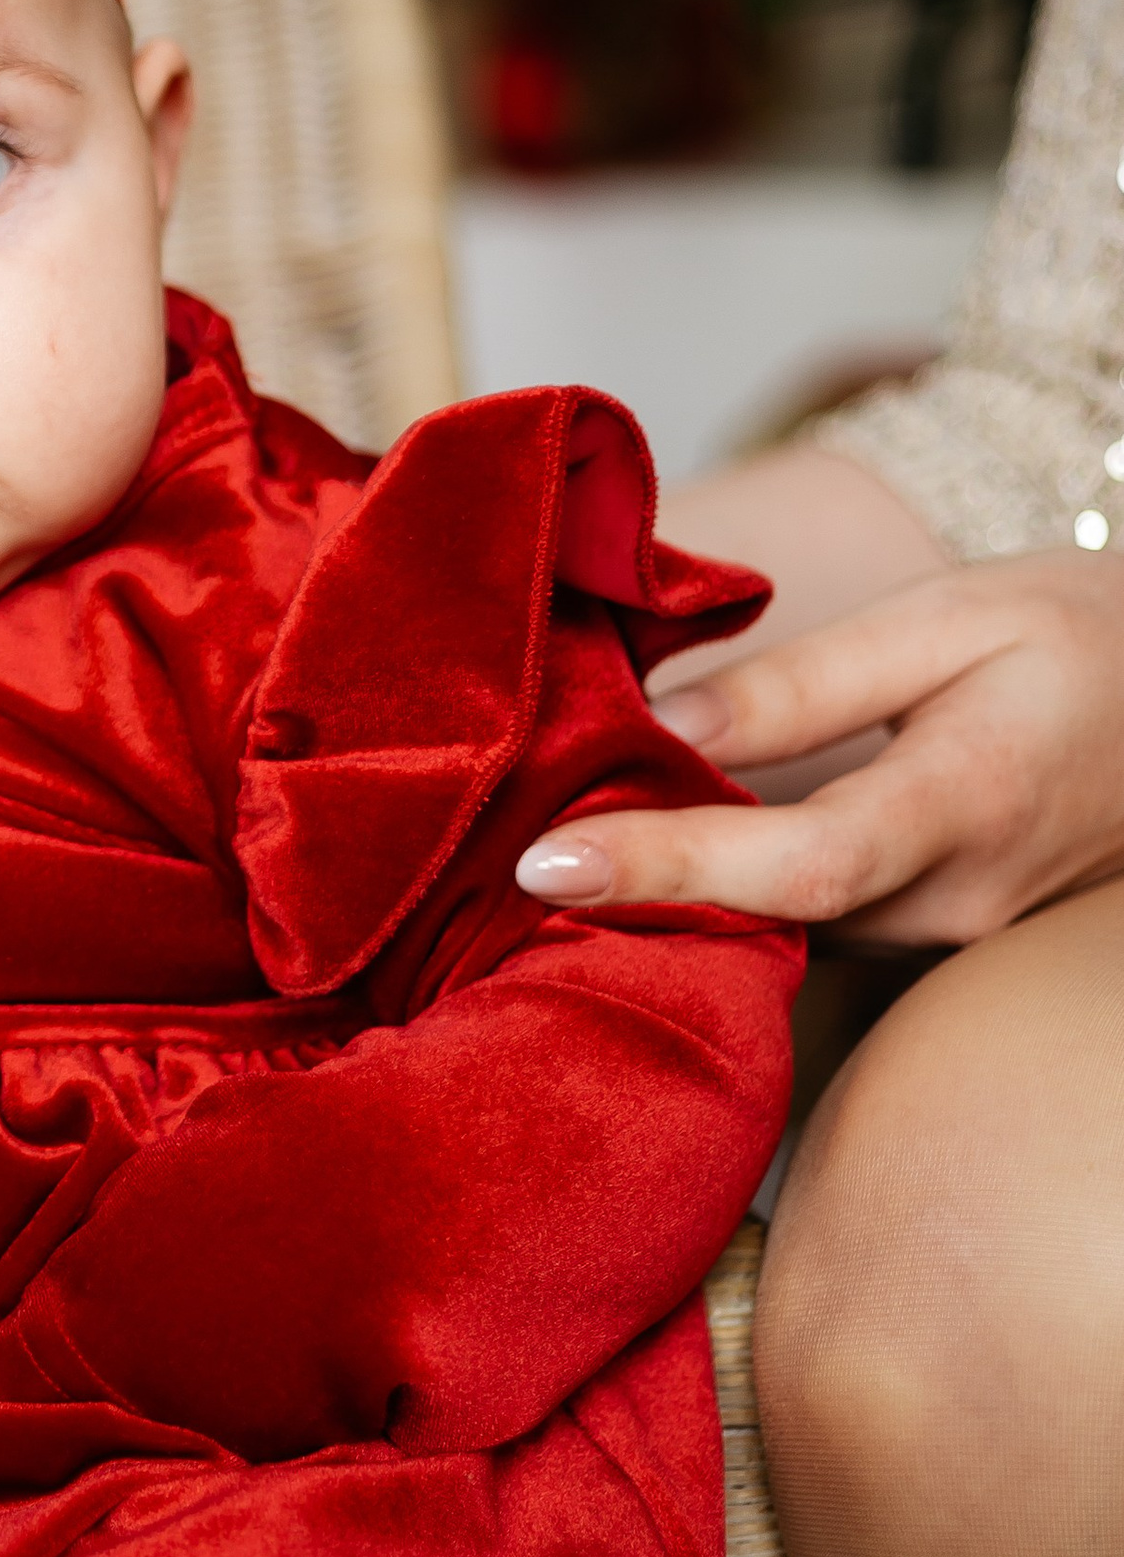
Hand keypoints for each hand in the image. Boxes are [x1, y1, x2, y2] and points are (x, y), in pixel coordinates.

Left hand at [516, 552, 1123, 943]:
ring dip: (669, 891)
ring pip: (778, 927)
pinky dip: (724, 888)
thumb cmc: (1079, 638)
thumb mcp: (952, 617)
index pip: (796, 861)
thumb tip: (659, 720)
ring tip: (546, 827)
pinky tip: (643, 844)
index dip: (667, 868)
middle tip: (492, 840)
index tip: (545, 859)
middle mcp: (950, 902)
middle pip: (765, 913)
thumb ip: (804, 679)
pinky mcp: (924, 939)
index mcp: (966, 802)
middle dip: (631, 886)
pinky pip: (804, 923)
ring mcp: (941, 937)